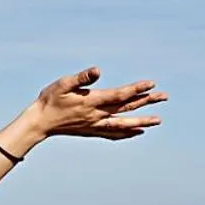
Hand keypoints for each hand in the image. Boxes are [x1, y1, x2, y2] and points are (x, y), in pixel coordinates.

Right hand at [23, 66, 165, 141]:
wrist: (40, 122)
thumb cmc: (49, 100)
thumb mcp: (62, 84)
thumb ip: (81, 78)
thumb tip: (97, 71)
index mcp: (92, 102)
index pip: (120, 95)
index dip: (136, 89)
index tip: (151, 83)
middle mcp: (97, 115)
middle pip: (127, 108)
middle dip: (147, 102)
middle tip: (164, 96)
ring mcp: (96, 125)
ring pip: (124, 123)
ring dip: (142, 121)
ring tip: (158, 120)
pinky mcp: (92, 131)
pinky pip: (114, 133)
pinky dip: (128, 132)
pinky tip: (137, 132)